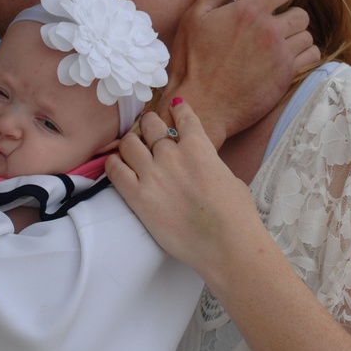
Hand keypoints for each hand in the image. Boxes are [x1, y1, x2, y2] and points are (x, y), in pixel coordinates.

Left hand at [106, 101, 262, 283]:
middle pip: (151, 125)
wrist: (226, 243)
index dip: (178, 109)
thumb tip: (204, 166)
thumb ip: (210, 165)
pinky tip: (117, 164)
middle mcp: (172, 155)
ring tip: (131, 147)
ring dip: (130, 142)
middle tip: (148, 128)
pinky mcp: (138, 196)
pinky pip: (115, 169)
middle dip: (150, 124)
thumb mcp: (229, 178)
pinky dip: (114, 163)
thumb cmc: (236, 216)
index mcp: (199, 147)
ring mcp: (152, 174)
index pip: (184, 118)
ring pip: (129, 143)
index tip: (174, 106)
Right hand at [160, 0, 318, 147]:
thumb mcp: (195, 17)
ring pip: (307, 36)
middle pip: (301, 13)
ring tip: (279, 43)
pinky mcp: (286, 77)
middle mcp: (270, 30)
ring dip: (296, 37)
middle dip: (291, 15)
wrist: (201, 104)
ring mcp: (280, 55)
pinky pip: (311, 57)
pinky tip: (286, 59)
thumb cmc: (192, 61)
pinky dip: (303, 55)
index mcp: (250, 11)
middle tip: (275, 23)